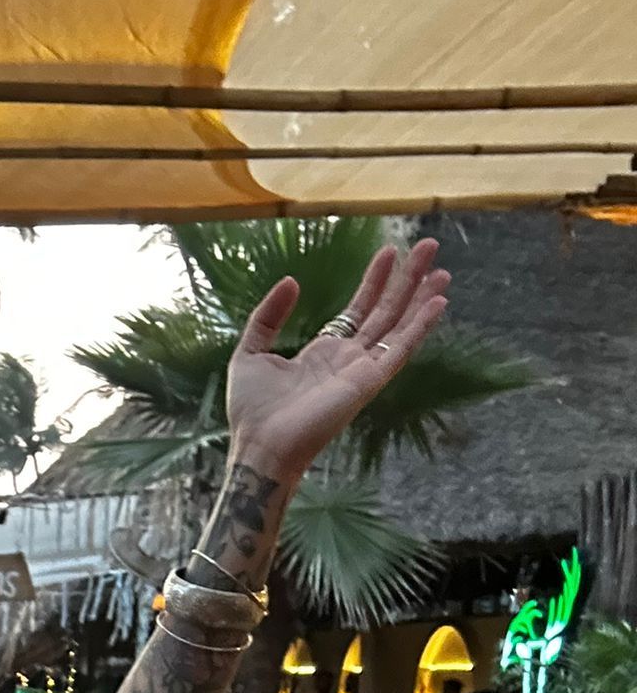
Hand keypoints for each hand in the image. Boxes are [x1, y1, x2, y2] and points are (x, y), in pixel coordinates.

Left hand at [225, 238, 450, 482]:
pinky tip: (439, 302)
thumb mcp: (250, 352)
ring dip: (420, 297)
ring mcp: (361, 370)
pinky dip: (420, 326)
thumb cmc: (252, 410)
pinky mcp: (368, 382)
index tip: (390, 252)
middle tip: (428, 247)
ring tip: (441, 268)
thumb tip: (292, 281)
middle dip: (407, 280)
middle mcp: (348, 360)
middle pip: (385, 312)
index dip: (374, 281)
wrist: (260, 445)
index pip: (358, 310)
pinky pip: (400, 349)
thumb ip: (268, 317)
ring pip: (398, 326)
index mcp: (323, 352)